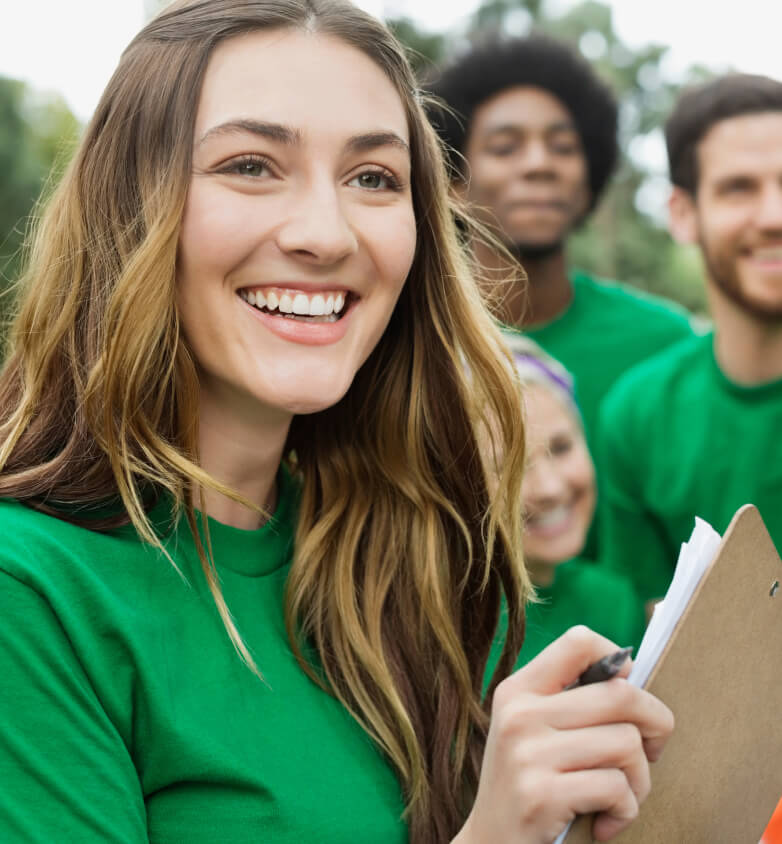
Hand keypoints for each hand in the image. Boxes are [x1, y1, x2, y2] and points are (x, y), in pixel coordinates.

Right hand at [454, 626, 673, 843]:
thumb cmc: (528, 787)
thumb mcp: (533, 732)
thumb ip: (572, 701)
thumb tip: (630, 671)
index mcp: (518, 689)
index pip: (579, 641)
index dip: (617, 660)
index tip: (626, 696)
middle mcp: (520, 713)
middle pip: (620, 695)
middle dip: (655, 726)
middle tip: (650, 752)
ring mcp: (528, 753)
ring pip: (626, 744)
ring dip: (640, 780)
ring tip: (620, 797)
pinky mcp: (541, 795)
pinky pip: (617, 788)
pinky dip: (625, 811)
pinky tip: (604, 823)